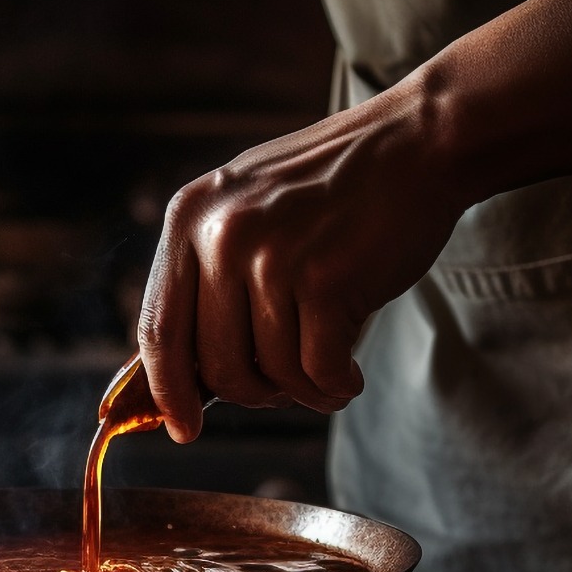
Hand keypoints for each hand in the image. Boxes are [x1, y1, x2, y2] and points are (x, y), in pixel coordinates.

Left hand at [135, 79, 472, 441]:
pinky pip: (316, 371)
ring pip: (270, 373)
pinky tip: (348, 375)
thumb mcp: (245, 209)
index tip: (183, 428)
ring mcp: (272, 257)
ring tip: (327, 370)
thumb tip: (176, 376)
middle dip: (253, 392)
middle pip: (214, 365)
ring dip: (302, 390)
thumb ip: (207, 278)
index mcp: (189, 219)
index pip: (158, 329)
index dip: (168, 391)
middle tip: (286, 384)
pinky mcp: (326, 281)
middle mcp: (221, 236)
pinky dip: (335, 387)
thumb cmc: (331, 191)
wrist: (413, 143)